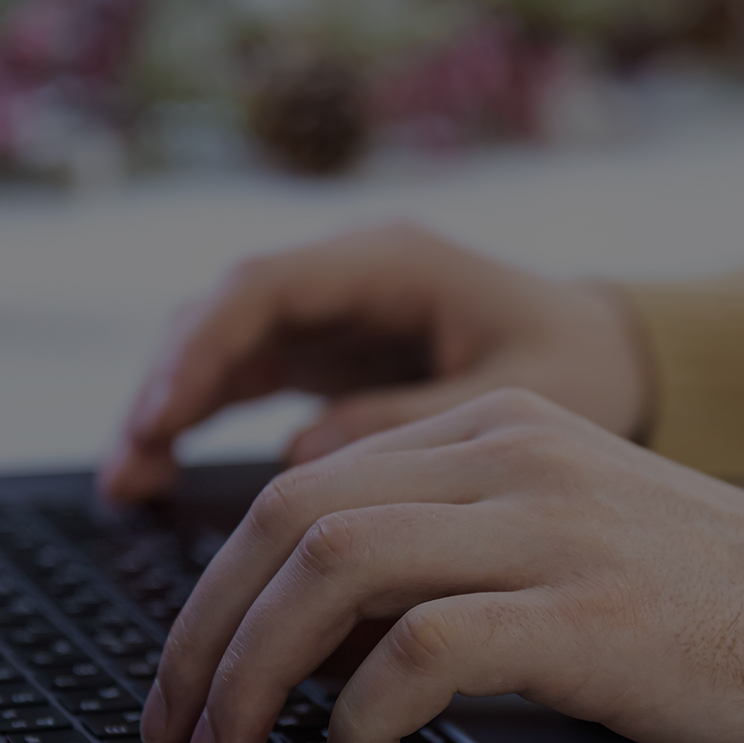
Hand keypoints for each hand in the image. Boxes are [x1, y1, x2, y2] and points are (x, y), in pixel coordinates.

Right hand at [99, 223, 649, 501]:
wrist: (616, 357)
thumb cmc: (582, 366)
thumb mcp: (517, 396)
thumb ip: (413, 419)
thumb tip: (302, 457)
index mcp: (395, 259)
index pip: (268, 285)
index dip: (205, 348)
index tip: (164, 416)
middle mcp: (349, 274)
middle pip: (225, 311)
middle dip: (168, 381)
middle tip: (129, 463)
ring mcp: (333, 313)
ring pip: (221, 344)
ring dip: (170, 406)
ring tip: (127, 483)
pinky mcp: (328, 356)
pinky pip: (243, 377)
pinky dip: (199, 421)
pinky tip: (158, 477)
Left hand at [141, 389, 743, 742]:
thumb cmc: (716, 610)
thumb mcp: (565, 543)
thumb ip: (446, 557)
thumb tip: (316, 642)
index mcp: (499, 429)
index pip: (305, 482)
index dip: (216, 584)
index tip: (185, 668)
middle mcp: (514, 454)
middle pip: (292, 515)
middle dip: (202, 630)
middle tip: (169, 723)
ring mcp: (552, 526)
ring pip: (335, 566)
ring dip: (251, 673)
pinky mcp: (589, 613)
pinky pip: (420, 652)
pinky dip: (357, 718)